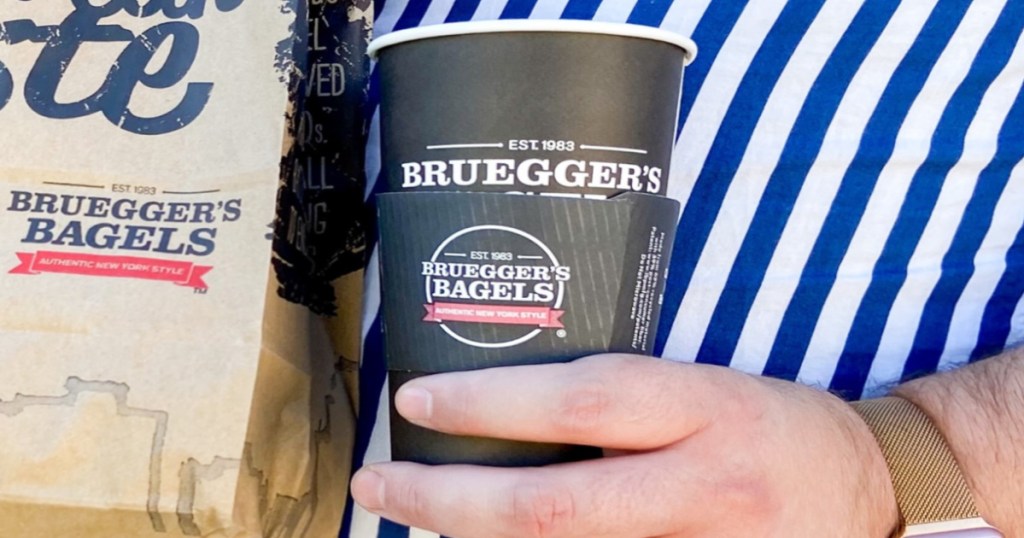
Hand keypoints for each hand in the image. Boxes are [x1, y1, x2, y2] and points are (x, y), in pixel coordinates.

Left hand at [351, 354, 898, 536]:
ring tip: (413, 514)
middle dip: (447, 499)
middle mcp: (702, 488)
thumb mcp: (705, 385)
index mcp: (705, 408)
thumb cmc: (773, 423)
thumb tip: (509, 407)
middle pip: (552, 506)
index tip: (417, 399)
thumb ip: (620, 399)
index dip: (490, 404)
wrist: (868, 491)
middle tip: (380, 483)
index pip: (581, 403)